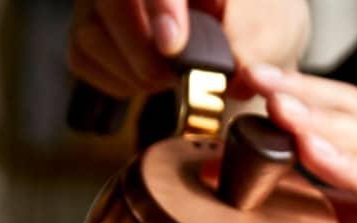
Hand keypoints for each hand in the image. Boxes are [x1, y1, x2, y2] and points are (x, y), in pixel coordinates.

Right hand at [68, 0, 308, 97]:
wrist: (244, 43)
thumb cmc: (257, 23)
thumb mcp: (272, 26)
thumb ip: (255, 42)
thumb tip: (239, 73)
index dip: (158, 6)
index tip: (173, 45)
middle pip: (110, 1)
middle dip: (142, 50)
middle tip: (176, 78)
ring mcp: (103, 1)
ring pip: (89, 33)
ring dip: (134, 71)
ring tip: (172, 78)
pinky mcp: (89, 29)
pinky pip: (84, 59)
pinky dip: (120, 81)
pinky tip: (150, 78)